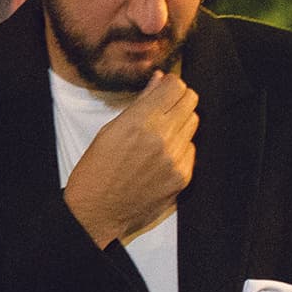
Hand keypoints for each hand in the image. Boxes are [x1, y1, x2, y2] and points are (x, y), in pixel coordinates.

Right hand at [63, 72, 196, 246]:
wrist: (97, 211)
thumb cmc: (97, 169)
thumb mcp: (110, 129)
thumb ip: (141, 102)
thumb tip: (160, 79)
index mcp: (140, 121)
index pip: (176, 86)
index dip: (171, 84)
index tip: (165, 89)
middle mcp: (162, 137)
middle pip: (190, 101)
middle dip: (179, 99)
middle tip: (166, 107)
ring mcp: (175, 159)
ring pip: (194, 124)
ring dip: (181, 123)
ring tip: (161, 134)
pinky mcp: (182, 177)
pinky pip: (192, 150)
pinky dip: (181, 147)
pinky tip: (162, 155)